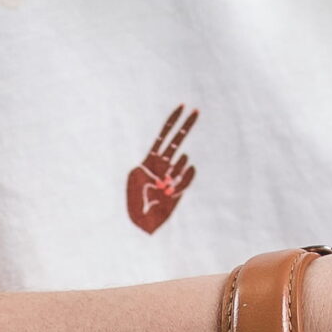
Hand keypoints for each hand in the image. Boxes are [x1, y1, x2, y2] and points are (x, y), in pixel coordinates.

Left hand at [126, 101, 198, 234]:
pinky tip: (174, 188)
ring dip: (176, 173)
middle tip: (197, 111)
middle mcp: (163, 165)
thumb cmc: (134, 202)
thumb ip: (154, 166)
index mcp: (150, 160)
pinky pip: (186, 179)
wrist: (142, 224)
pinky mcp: (179, 188)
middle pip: (177, 141)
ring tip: (164, 188)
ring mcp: (172, 176)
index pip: (164, 137)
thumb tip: (170, 162)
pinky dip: (183, 180)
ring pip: (182, 165)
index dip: (172, 122)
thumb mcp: (135, 180)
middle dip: (186, 126)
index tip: (182, 107)